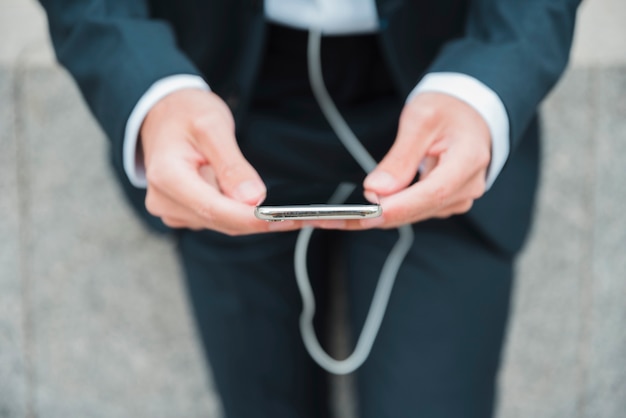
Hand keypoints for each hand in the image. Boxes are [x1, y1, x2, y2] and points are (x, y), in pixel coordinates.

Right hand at [140, 89, 300, 234]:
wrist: (164, 114)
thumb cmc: (186, 113)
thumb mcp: (212, 126)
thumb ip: (232, 164)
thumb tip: (253, 198)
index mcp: (167, 177)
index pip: (214, 209)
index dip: (250, 218)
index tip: (283, 219)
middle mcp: (165, 201)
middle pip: (222, 220)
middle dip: (261, 220)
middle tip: (303, 217)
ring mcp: (174, 210)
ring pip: (224, 223)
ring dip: (255, 217)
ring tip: (289, 210)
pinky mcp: (186, 213)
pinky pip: (221, 219)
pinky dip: (244, 213)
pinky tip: (261, 202)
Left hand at [350, 92, 491, 228]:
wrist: (466, 114)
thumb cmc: (447, 110)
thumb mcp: (420, 120)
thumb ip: (400, 157)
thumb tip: (377, 189)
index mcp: (469, 159)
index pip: (435, 192)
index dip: (401, 206)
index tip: (370, 213)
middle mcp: (469, 185)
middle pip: (422, 208)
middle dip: (382, 213)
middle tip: (342, 217)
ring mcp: (459, 197)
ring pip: (415, 214)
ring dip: (381, 215)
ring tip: (345, 215)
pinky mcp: (446, 203)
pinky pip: (414, 212)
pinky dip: (390, 211)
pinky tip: (367, 208)